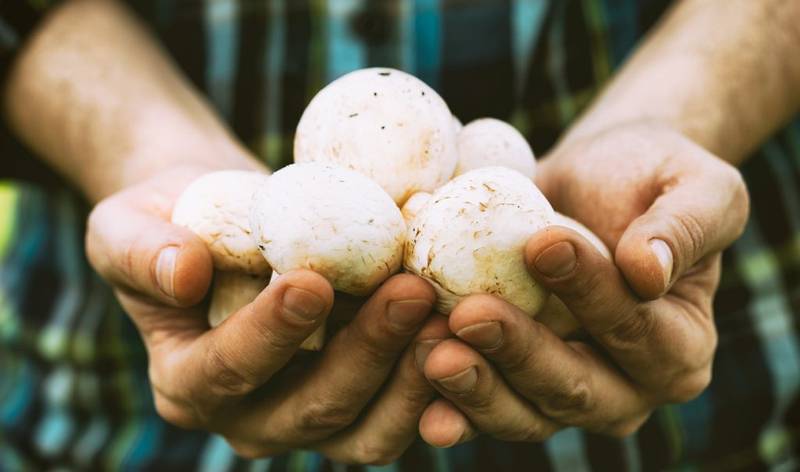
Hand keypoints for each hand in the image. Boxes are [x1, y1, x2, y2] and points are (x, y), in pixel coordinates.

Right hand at [86, 166, 444, 463]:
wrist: (227, 223)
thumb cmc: (175, 219)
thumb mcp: (130, 223)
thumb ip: (142, 251)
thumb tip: (183, 272)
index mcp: (188, 383)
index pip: (228, 370)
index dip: (270, 333)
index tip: (313, 280)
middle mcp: (250, 418)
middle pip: (313, 408)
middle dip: (366, 351)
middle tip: (412, 289)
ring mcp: (311, 418)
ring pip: (367, 428)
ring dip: (414, 376)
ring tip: (451, 313)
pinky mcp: (361, 402)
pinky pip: (404, 411)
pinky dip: (438, 382)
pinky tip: (467, 331)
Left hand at [415, 122, 748, 444]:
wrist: (592, 182)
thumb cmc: (647, 177)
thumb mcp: (696, 185)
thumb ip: (686, 226)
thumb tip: (647, 271)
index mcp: (680, 346)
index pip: (636, 328)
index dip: (591, 293)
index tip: (542, 243)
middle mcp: (627, 388)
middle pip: (574, 387)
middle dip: (519, 353)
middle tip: (469, 315)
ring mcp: (565, 394)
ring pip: (523, 411)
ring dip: (475, 387)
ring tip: (431, 349)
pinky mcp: (514, 387)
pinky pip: (482, 407)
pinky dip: (449, 402)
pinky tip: (415, 377)